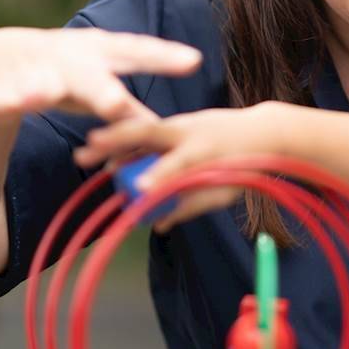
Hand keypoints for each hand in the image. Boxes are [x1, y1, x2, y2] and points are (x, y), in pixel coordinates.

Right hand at [0, 27, 201, 125]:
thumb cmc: (66, 75)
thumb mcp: (100, 87)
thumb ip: (132, 110)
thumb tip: (173, 135)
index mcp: (99, 57)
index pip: (137, 55)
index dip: (163, 57)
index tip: (193, 60)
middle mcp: (67, 60)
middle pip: (91, 77)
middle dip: (102, 91)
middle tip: (116, 103)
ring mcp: (30, 70)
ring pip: (36, 85)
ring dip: (36, 92)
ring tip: (35, 97)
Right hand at [72, 103, 290, 229]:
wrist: (260, 131)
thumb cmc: (242, 167)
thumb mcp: (221, 192)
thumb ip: (189, 207)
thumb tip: (157, 226)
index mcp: (205, 152)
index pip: (177, 165)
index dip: (158, 178)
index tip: (140, 190)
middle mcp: (190, 132)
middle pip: (150, 132)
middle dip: (119, 139)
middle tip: (90, 147)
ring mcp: (182, 123)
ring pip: (143, 128)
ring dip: (115, 137)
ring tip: (88, 150)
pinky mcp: (176, 122)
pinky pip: (148, 131)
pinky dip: (127, 140)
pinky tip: (109, 153)